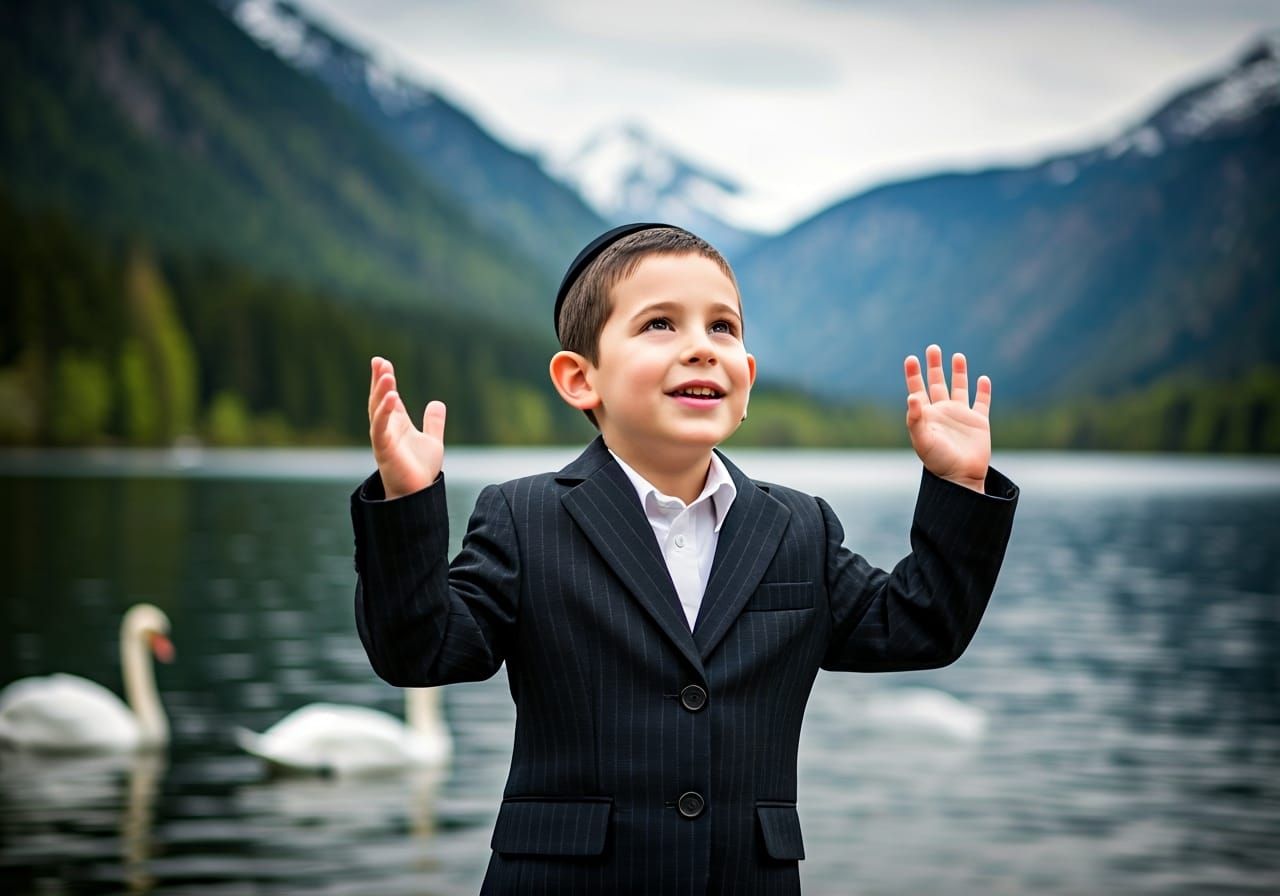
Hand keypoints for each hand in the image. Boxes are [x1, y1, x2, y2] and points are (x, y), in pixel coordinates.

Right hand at [368, 356, 445, 498]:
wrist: (417, 495)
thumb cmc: (420, 470)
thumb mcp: (432, 441)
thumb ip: (434, 422)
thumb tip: (437, 402)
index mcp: (397, 425)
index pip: (389, 397)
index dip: (386, 380)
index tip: (383, 362)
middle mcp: (387, 429)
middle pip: (379, 399)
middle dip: (378, 380)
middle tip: (378, 361)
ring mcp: (383, 438)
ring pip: (377, 411)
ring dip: (380, 391)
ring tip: (386, 373)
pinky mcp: (384, 450)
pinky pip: (380, 428)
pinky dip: (384, 412)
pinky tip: (391, 397)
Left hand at [904, 345, 990, 492]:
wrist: (960, 477)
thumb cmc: (937, 461)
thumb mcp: (922, 440)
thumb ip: (915, 419)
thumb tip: (911, 396)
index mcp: (927, 415)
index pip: (918, 389)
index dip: (914, 374)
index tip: (910, 358)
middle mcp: (943, 412)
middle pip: (937, 383)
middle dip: (935, 366)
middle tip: (933, 348)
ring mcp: (961, 416)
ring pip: (960, 388)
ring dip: (958, 372)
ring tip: (958, 355)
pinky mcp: (979, 422)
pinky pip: (982, 403)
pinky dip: (983, 391)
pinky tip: (983, 378)